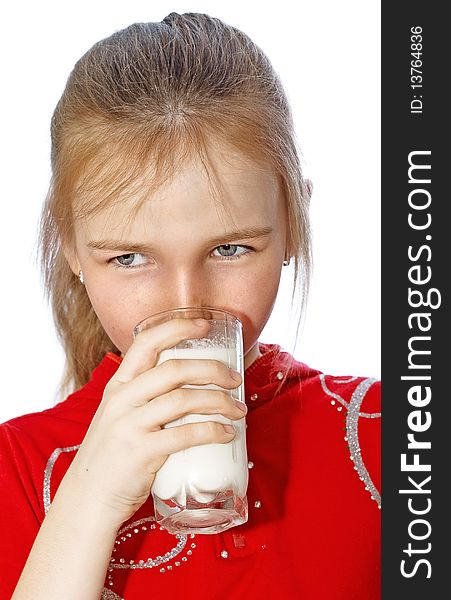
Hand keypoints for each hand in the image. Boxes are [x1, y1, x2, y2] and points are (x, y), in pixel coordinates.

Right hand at [64, 318, 244, 526]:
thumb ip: (145, 396)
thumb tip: (191, 383)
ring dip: (219, 401)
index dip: (177, 328)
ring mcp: (128, 425)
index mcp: (118, 385)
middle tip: (235, 378)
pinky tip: (227, 433)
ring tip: (239, 409)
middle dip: (211, 369)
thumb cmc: (113, 455)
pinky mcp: (140, 453)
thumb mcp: (120, 415)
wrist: (87, 499)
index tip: (205, 325)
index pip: (146, 343)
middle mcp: (121, 399)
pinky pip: (184, 435)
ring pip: (183, 400)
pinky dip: (211, 431)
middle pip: (173, 369)